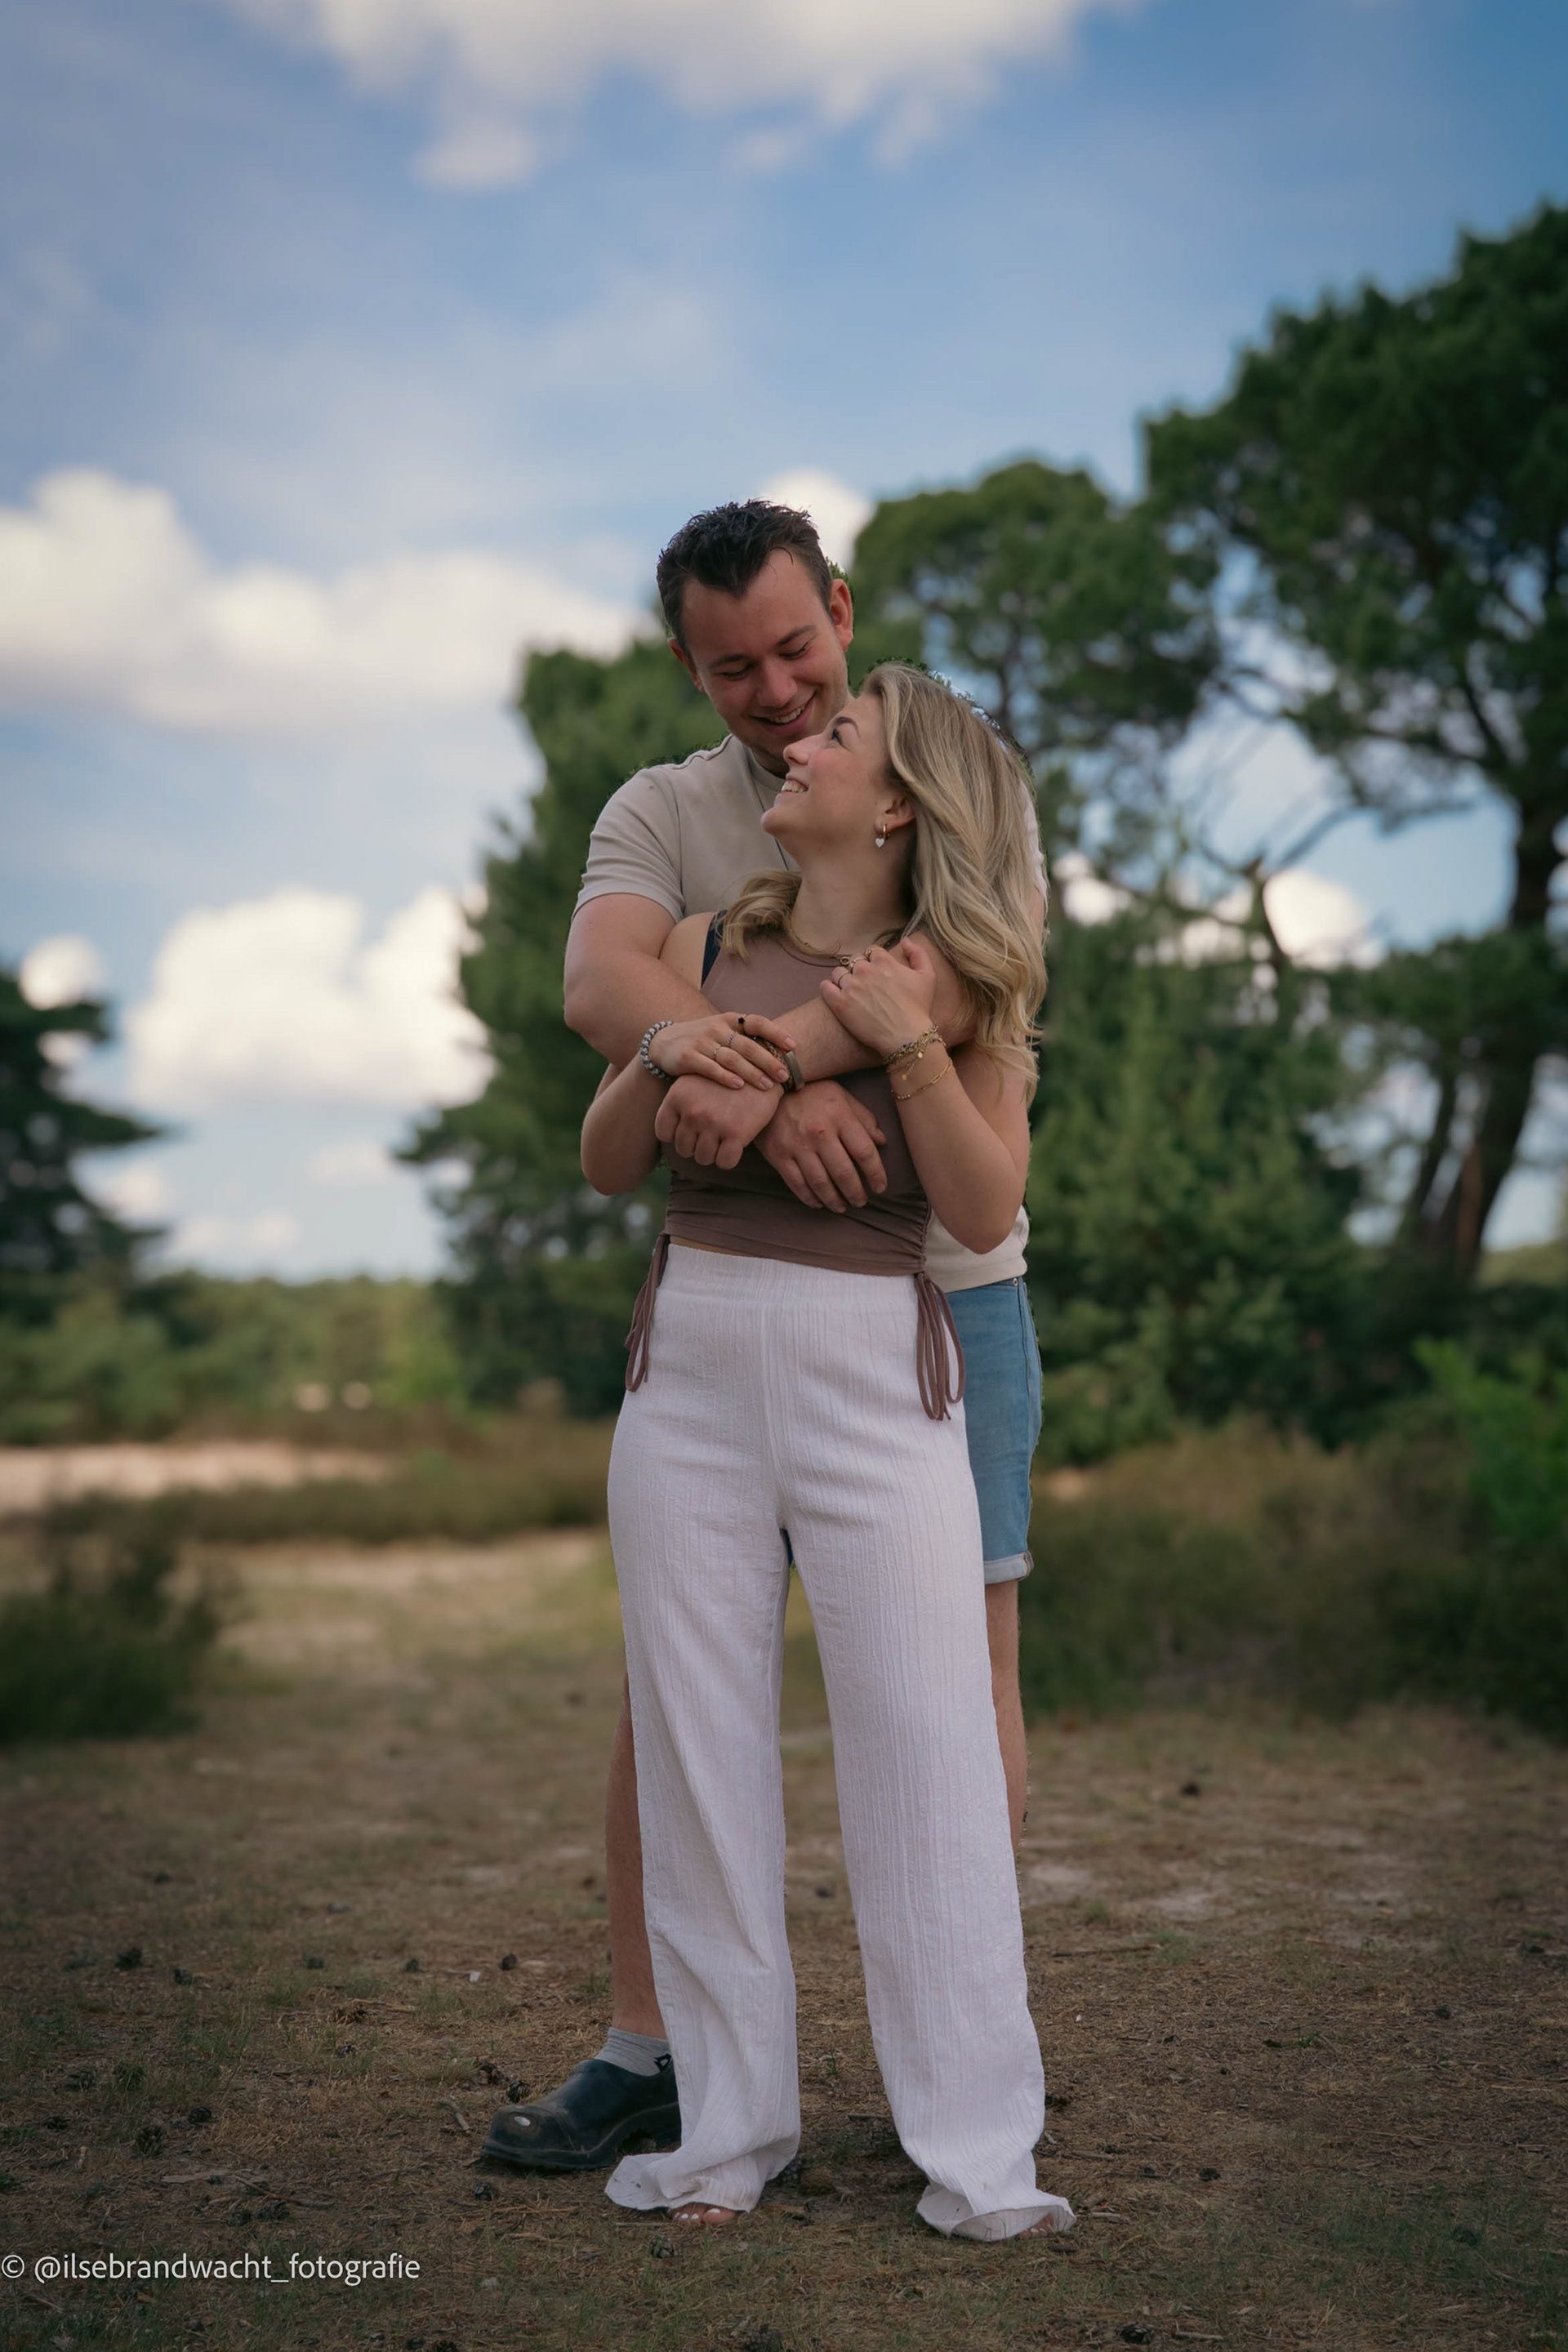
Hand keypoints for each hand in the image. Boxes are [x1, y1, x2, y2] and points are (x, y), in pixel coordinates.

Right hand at [648, 1010, 794, 1089]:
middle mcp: (717, 1028)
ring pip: (732, 1058)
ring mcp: (702, 1042)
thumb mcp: (722, 1031)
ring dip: (752, 1073)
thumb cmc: (702, 1040)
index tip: (793, 1046)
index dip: (776, 1033)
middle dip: (769, 1061)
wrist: (663, 1043)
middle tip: (785, 1076)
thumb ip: (746, 1038)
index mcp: (729, 1020)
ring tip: (768, 1085)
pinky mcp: (688, 1057)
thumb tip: (782, 1051)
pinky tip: (739, 1086)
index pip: (757, 1022)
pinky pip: (711, 1068)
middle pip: (748, 1045)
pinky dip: (726, 1077)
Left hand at [655, 1074, 779, 1167]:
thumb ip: (680, 1104)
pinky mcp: (736, 1133)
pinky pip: (724, 1162)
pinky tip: (734, 1146)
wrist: (762, 1069)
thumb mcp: (695, 1082)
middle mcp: (692, 1111)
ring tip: (722, 1140)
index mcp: (677, 1097)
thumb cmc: (726, 1078)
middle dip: (696, 1146)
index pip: (663, 1133)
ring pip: (703, 1158)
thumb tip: (670, 1133)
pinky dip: (728, 1159)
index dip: (677, 1136)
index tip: (691, 1131)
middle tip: (710, 1136)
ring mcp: (714, 1123)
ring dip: (712, 1154)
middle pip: (683, 1148)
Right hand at [755, 1083, 887, 1211]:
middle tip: (861, 1202)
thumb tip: (881, 1141)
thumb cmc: (810, 1092)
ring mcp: (797, 1146)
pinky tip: (818, 1203)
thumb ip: (863, 1118)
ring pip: (820, 1183)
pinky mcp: (778, 1155)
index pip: (864, 1152)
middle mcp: (819, 1133)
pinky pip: (797, 1184)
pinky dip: (810, 1198)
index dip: (876, 1173)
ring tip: (842, 1207)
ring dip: (834, 1200)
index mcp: (839, 1116)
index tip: (880, 1187)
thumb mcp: (841, 1096)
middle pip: (844, 1173)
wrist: (766, 1089)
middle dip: (856, 1193)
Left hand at [821, 937, 938, 1057]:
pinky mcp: (840, 1003)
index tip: (877, 974)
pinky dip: (828, 989)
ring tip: (850, 992)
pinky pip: (825, 987)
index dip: (874, 962)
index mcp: (884, 961)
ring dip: (843, 979)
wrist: (906, 1036)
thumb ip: (918, 953)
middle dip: (858, 970)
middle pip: (854, 961)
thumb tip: (905, 939)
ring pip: (838, 973)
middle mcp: (865, 970)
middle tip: (865, 986)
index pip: (871, 952)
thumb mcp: (928, 976)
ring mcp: (851, 986)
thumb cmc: (918, 1008)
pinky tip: (835, 995)